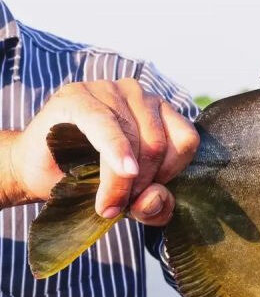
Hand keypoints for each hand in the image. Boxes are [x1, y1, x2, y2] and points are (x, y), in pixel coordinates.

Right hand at [7, 79, 198, 225]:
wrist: (36, 172)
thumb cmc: (90, 180)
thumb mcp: (133, 200)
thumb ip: (156, 205)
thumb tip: (155, 198)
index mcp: (160, 113)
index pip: (186, 140)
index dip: (172, 173)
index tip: (147, 192)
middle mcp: (139, 95)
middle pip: (159, 144)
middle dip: (143, 183)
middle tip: (121, 207)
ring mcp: (109, 90)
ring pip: (135, 139)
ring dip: (124, 180)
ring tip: (108, 203)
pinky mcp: (78, 96)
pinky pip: (107, 125)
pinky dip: (116, 150)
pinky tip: (122, 170)